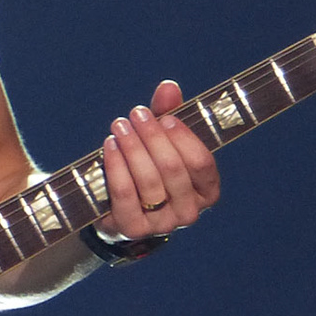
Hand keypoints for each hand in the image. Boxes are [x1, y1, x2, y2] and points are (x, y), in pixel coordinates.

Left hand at [99, 79, 219, 240]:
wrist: (119, 211)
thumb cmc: (149, 169)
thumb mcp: (161, 142)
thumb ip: (168, 114)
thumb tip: (169, 86)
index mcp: (206, 191)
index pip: (202, 163)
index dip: (183, 138)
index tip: (165, 118)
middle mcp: (190, 212)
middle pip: (173, 168)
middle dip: (152, 137)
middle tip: (136, 114)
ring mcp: (162, 224)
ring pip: (149, 180)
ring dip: (132, 148)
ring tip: (119, 126)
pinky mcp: (134, 228)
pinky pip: (125, 193)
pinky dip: (116, 166)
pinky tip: (109, 146)